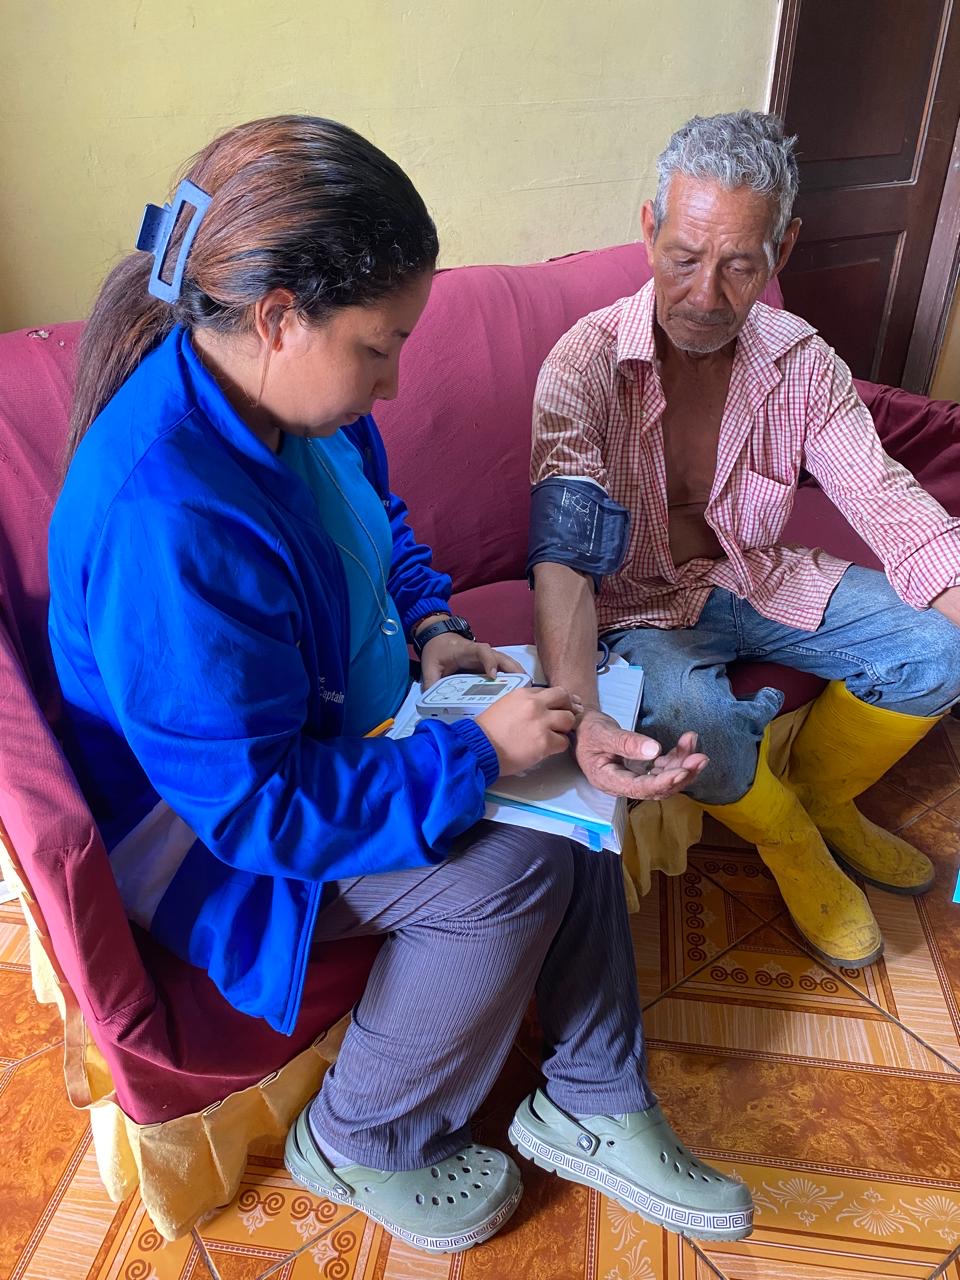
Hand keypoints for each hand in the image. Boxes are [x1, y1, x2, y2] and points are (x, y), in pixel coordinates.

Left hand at [419, 633, 525, 688]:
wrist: (439, 639)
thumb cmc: (437, 651)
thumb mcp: (429, 666)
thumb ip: (430, 682)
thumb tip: (432, 700)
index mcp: (468, 649)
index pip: (483, 651)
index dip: (490, 662)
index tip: (493, 676)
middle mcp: (482, 651)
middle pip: (503, 657)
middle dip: (514, 670)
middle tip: (524, 686)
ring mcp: (489, 657)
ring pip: (508, 663)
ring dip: (518, 674)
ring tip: (529, 690)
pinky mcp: (491, 664)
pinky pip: (506, 669)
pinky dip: (515, 677)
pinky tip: (521, 690)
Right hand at [475, 686, 576, 775]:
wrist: (478, 748)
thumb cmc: (488, 730)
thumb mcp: (504, 705)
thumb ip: (523, 704)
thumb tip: (539, 709)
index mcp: (523, 694)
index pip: (550, 691)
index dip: (556, 701)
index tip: (559, 707)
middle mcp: (535, 704)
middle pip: (564, 698)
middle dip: (567, 708)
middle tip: (564, 719)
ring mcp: (541, 723)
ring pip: (569, 719)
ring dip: (564, 728)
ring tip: (555, 735)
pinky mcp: (544, 742)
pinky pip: (564, 741)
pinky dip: (559, 745)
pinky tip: (549, 748)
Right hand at [574, 709, 707, 799]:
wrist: (583, 727)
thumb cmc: (588, 731)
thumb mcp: (603, 733)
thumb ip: (627, 743)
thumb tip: (654, 750)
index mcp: (609, 781)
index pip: (641, 788)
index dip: (664, 782)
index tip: (683, 771)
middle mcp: (624, 785)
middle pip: (658, 788)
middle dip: (682, 774)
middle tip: (701, 759)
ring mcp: (635, 778)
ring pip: (665, 778)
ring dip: (683, 764)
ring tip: (694, 743)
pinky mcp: (642, 769)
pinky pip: (664, 767)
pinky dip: (677, 756)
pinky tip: (687, 742)